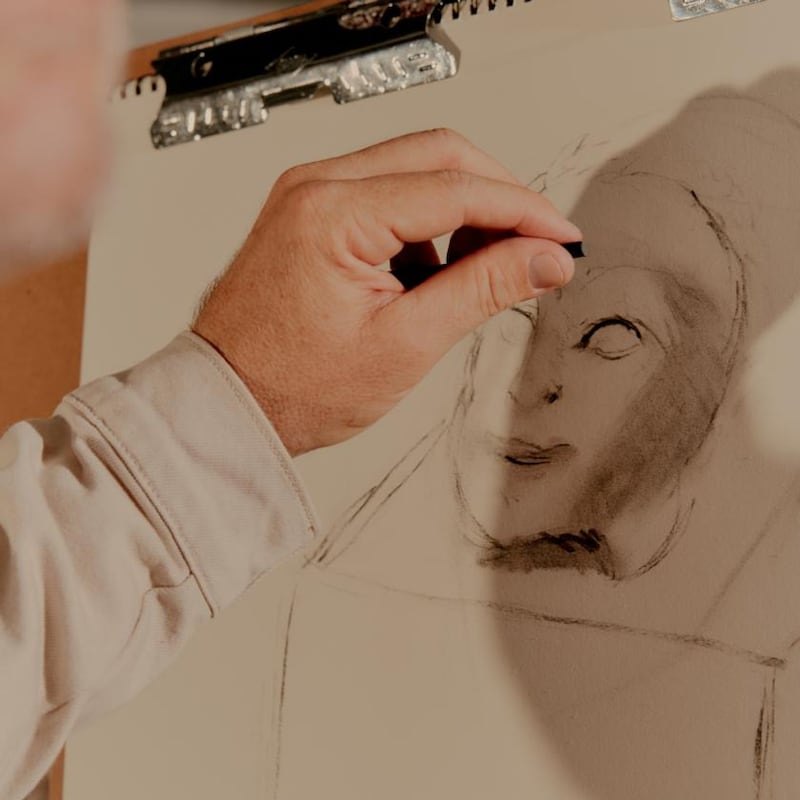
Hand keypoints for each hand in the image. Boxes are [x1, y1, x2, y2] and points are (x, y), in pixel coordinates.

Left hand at [193, 129, 580, 455]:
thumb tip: (545, 258)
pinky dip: (426, 225)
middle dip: (497, 198)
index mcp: (333, 212)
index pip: (456, 187)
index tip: (562, 238)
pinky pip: (388, 194)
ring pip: (416, 170)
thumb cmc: (294, 387)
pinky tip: (432, 275)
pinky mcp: (313, 212)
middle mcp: (316, 186)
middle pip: (439, 156)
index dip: (523, 210)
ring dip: (462, 211)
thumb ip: (483, 290)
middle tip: (534, 247)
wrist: (229, 401)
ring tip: (478, 274)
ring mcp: (310, 195)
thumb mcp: (405, 344)